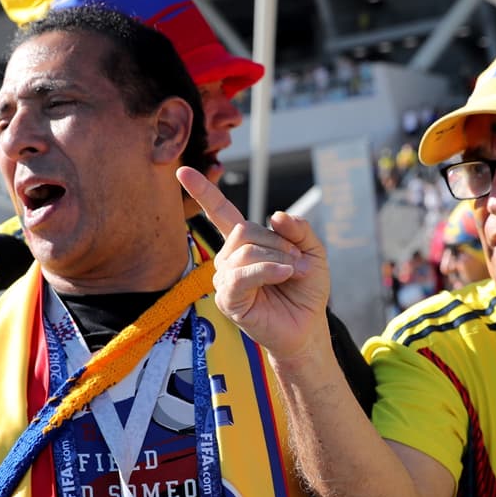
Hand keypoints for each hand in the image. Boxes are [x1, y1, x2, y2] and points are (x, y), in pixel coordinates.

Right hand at [177, 167, 332, 361]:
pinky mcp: (228, 300)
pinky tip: (285, 274)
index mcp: (246, 242)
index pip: (220, 211)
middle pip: (244, 230)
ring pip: (245, 251)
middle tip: (298, 262)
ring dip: (278, 259)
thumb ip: (298, 229)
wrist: (308, 326)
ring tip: (294, 273)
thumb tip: (275, 215)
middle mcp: (230, 258)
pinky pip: (242, 276)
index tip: (182, 170)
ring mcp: (225, 279)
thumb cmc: (305, 289)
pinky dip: (267, 271)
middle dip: (278, 242)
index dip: (202, 191)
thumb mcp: (312, 251)